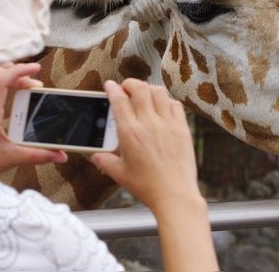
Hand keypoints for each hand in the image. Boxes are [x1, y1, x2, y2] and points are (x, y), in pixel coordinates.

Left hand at [0, 62, 67, 176]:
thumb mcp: (13, 158)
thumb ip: (39, 155)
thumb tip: (61, 155)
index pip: (0, 81)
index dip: (19, 70)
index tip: (36, 68)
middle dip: (18, 72)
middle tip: (35, 81)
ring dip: (10, 76)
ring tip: (28, 85)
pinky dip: (2, 83)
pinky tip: (14, 92)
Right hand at [91, 79, 200, 211]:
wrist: (174, 194)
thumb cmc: (148, 186)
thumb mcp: (120, 174)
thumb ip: (105, 161)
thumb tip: (96, 156)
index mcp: (130, 133)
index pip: (119, 100)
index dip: (113, 88)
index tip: (110, 85)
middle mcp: (149, 123)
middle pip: (140, 88)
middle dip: (130, 83)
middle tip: (126, 87)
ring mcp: (168, 124)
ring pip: (158, 92)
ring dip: (149, 88)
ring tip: (144, 94)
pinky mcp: (182, 128)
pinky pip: (175, 104)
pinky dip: (167, 101)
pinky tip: (163, 107)